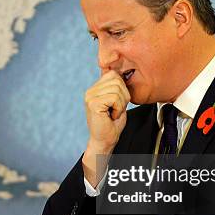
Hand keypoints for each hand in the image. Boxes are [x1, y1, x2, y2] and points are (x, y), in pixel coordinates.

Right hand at [82, 70, 130, 186]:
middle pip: (116, 80)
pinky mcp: (93, 103)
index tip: (117, 103)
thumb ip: (117, 87)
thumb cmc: (112, 124)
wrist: (105, 141)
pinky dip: (118, 108)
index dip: (122, 88)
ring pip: (117, 88)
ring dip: (121, 103)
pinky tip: (111, 116)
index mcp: (95, 88)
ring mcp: (90, 96)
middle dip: (123, 96)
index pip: (113, 74)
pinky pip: (114, 98)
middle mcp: (90, 91)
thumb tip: (122, 73)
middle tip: (116, 109)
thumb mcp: (117, 101)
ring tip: (113, 113)